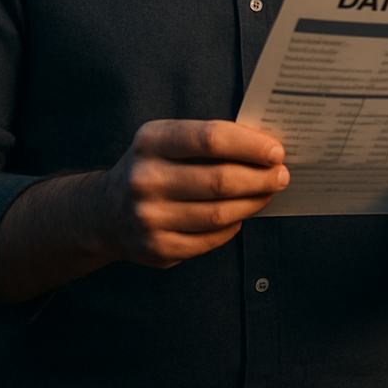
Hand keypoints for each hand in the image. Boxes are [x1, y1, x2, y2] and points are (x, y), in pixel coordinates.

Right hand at [96, 119, 288, 268]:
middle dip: (261, 178)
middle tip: (282, 175)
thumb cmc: (155, 167)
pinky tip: (240, 215)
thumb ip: (211, 140)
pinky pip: (211, 238)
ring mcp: (148, 218)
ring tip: (268, 193)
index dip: (250, 145)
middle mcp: (145, 179)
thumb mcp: (169, 140)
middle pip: (220, 180)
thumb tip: (267, 148)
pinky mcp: (156, 249)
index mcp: (152, 141)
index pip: (210, 139)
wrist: (105, 212)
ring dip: (254, 202)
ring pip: (219, 213)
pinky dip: (233, 225)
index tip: (277, 151)